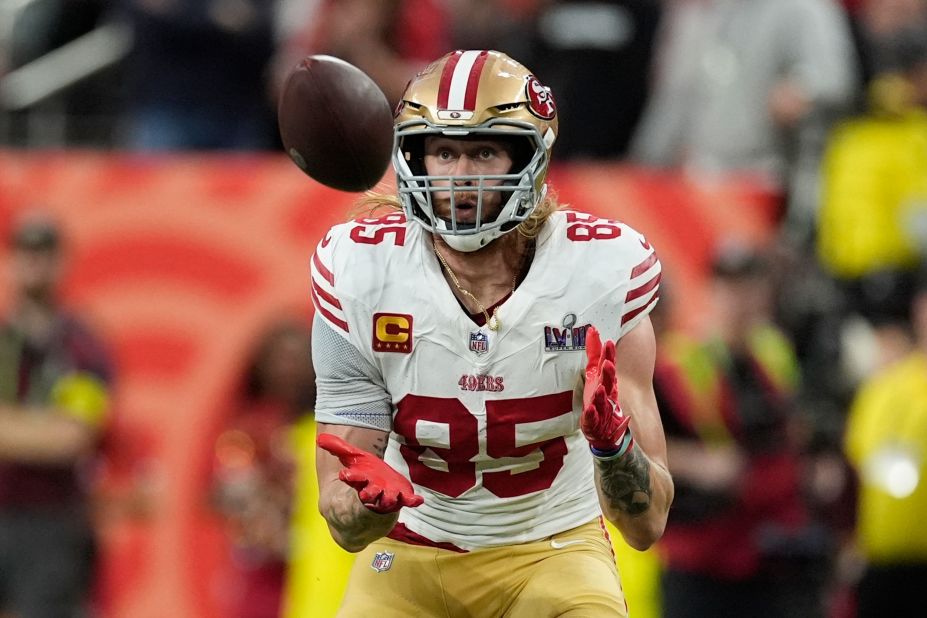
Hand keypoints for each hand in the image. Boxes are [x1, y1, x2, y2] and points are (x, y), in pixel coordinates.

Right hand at [317, 433, 423, 513]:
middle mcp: (372, 492)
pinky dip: (412, 501)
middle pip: (369, 494)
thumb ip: (337, 448)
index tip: (344, 475)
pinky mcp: (402, 497)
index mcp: (359, 482)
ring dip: (389, 500)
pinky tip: (418, 500)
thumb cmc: (361, 477)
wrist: (373, 501)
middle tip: (365, 494)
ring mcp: (388, 496)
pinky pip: (407, 501)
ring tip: (390, 497)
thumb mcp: (350, 459)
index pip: (352, 480)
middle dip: (368, 494)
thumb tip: (319, 438)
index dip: (349, 478)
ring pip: (388, 501)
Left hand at [582, 326, 632, 455]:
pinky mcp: (595, 424)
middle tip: (607, 364)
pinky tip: (590, 410)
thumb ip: (594, 353)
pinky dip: (592, 415)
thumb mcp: (594, 373)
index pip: (609, 366)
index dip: (609, 355)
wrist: (604, 429)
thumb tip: (592, 329)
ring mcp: (602, 409)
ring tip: (600, 388)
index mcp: (606, 382)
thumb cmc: (599, 396)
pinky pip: (593, 420)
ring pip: (602, 401)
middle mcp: (607, 394)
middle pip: (609, 383)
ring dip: (601, 395)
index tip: (609, 342)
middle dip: (608, 374)